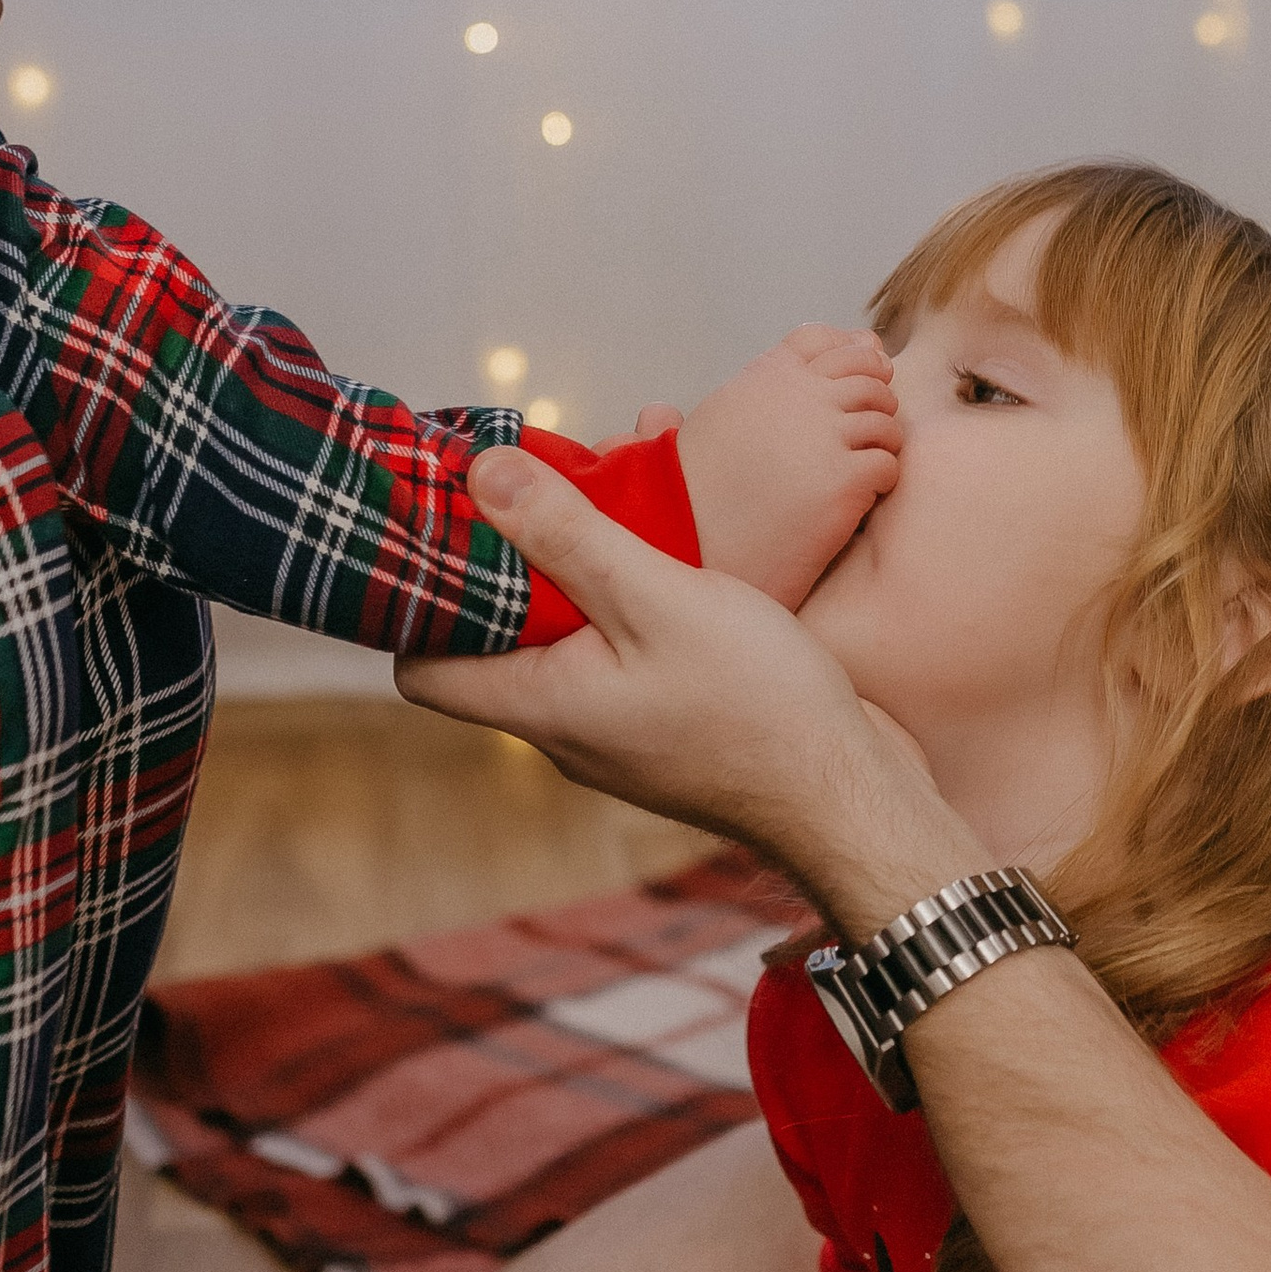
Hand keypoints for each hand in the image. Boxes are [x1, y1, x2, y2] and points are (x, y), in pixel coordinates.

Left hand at [394, 450, 970, 915]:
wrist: (851, 795)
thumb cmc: (759, 706)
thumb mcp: (656, 598)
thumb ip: (567, 535)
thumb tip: (481, 476)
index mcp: (541, 707)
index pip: (422, 666)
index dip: (419, 599)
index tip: (440, 529)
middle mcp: (565, 730)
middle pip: (496, 645)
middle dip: (509, 565)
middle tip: (532, 488)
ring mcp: (618, 734)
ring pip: (566, 644)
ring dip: (575, 574)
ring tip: (605, 498)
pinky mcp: (668, 726)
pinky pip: (622, 656)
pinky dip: (626, 602)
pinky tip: (666, 550)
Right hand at [675, 324, 898, 605]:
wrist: (687, 544)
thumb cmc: (685, 499)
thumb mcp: (690, 435)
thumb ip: (695, 413)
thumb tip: (659, 408)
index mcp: (766, 375)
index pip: (822, 340)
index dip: (848, 355)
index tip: (854, 382)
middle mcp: (799, 395)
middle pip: (866, 373)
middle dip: (875, 398)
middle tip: (869, 428)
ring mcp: (825, 436)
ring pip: (884, 419)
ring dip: (882, 441)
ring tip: (868, 465)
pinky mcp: (844, 481)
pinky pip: (887, 464)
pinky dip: (882, 479)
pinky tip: (863, 497)